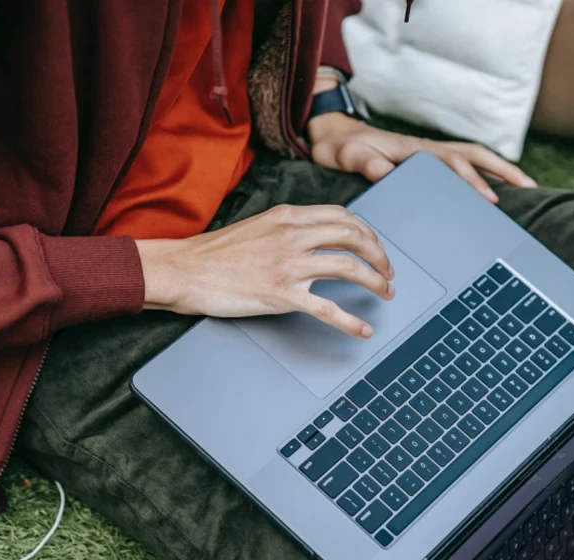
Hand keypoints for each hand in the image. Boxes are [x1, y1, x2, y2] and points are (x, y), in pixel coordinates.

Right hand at [136, 204, 394, 337]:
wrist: (185, 269)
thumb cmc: (216, 252)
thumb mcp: (258, 226)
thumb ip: (288, 228)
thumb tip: (316, 237)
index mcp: (288, 216)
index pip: (343, 216)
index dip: (367, 232)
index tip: (374, 247)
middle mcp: (293, 235)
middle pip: (354, 237)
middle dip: (379, 255)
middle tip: (388, 272)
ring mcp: (289, 264)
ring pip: (349, 267)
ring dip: (375, 282)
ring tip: (386, 294)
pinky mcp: (282, 294)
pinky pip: (327, 308)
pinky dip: (351, 321)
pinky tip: (363, 330)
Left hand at [308, 112, 536, 202]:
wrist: (333, 137)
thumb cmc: (341, 148)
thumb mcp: (349, 157)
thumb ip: (368, 163)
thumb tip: (387, 173)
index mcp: (414, 151)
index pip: (453, 163)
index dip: (474, 180)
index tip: (490, 198)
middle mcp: (427, 150)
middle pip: (474, 155)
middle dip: (503, 170)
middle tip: (529, 188)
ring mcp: (429, 155)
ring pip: (472, 158)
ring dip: (499, 170)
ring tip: (525, 187)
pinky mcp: (426, 162)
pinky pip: (462, 165)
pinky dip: (483, 174)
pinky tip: (494, 189)